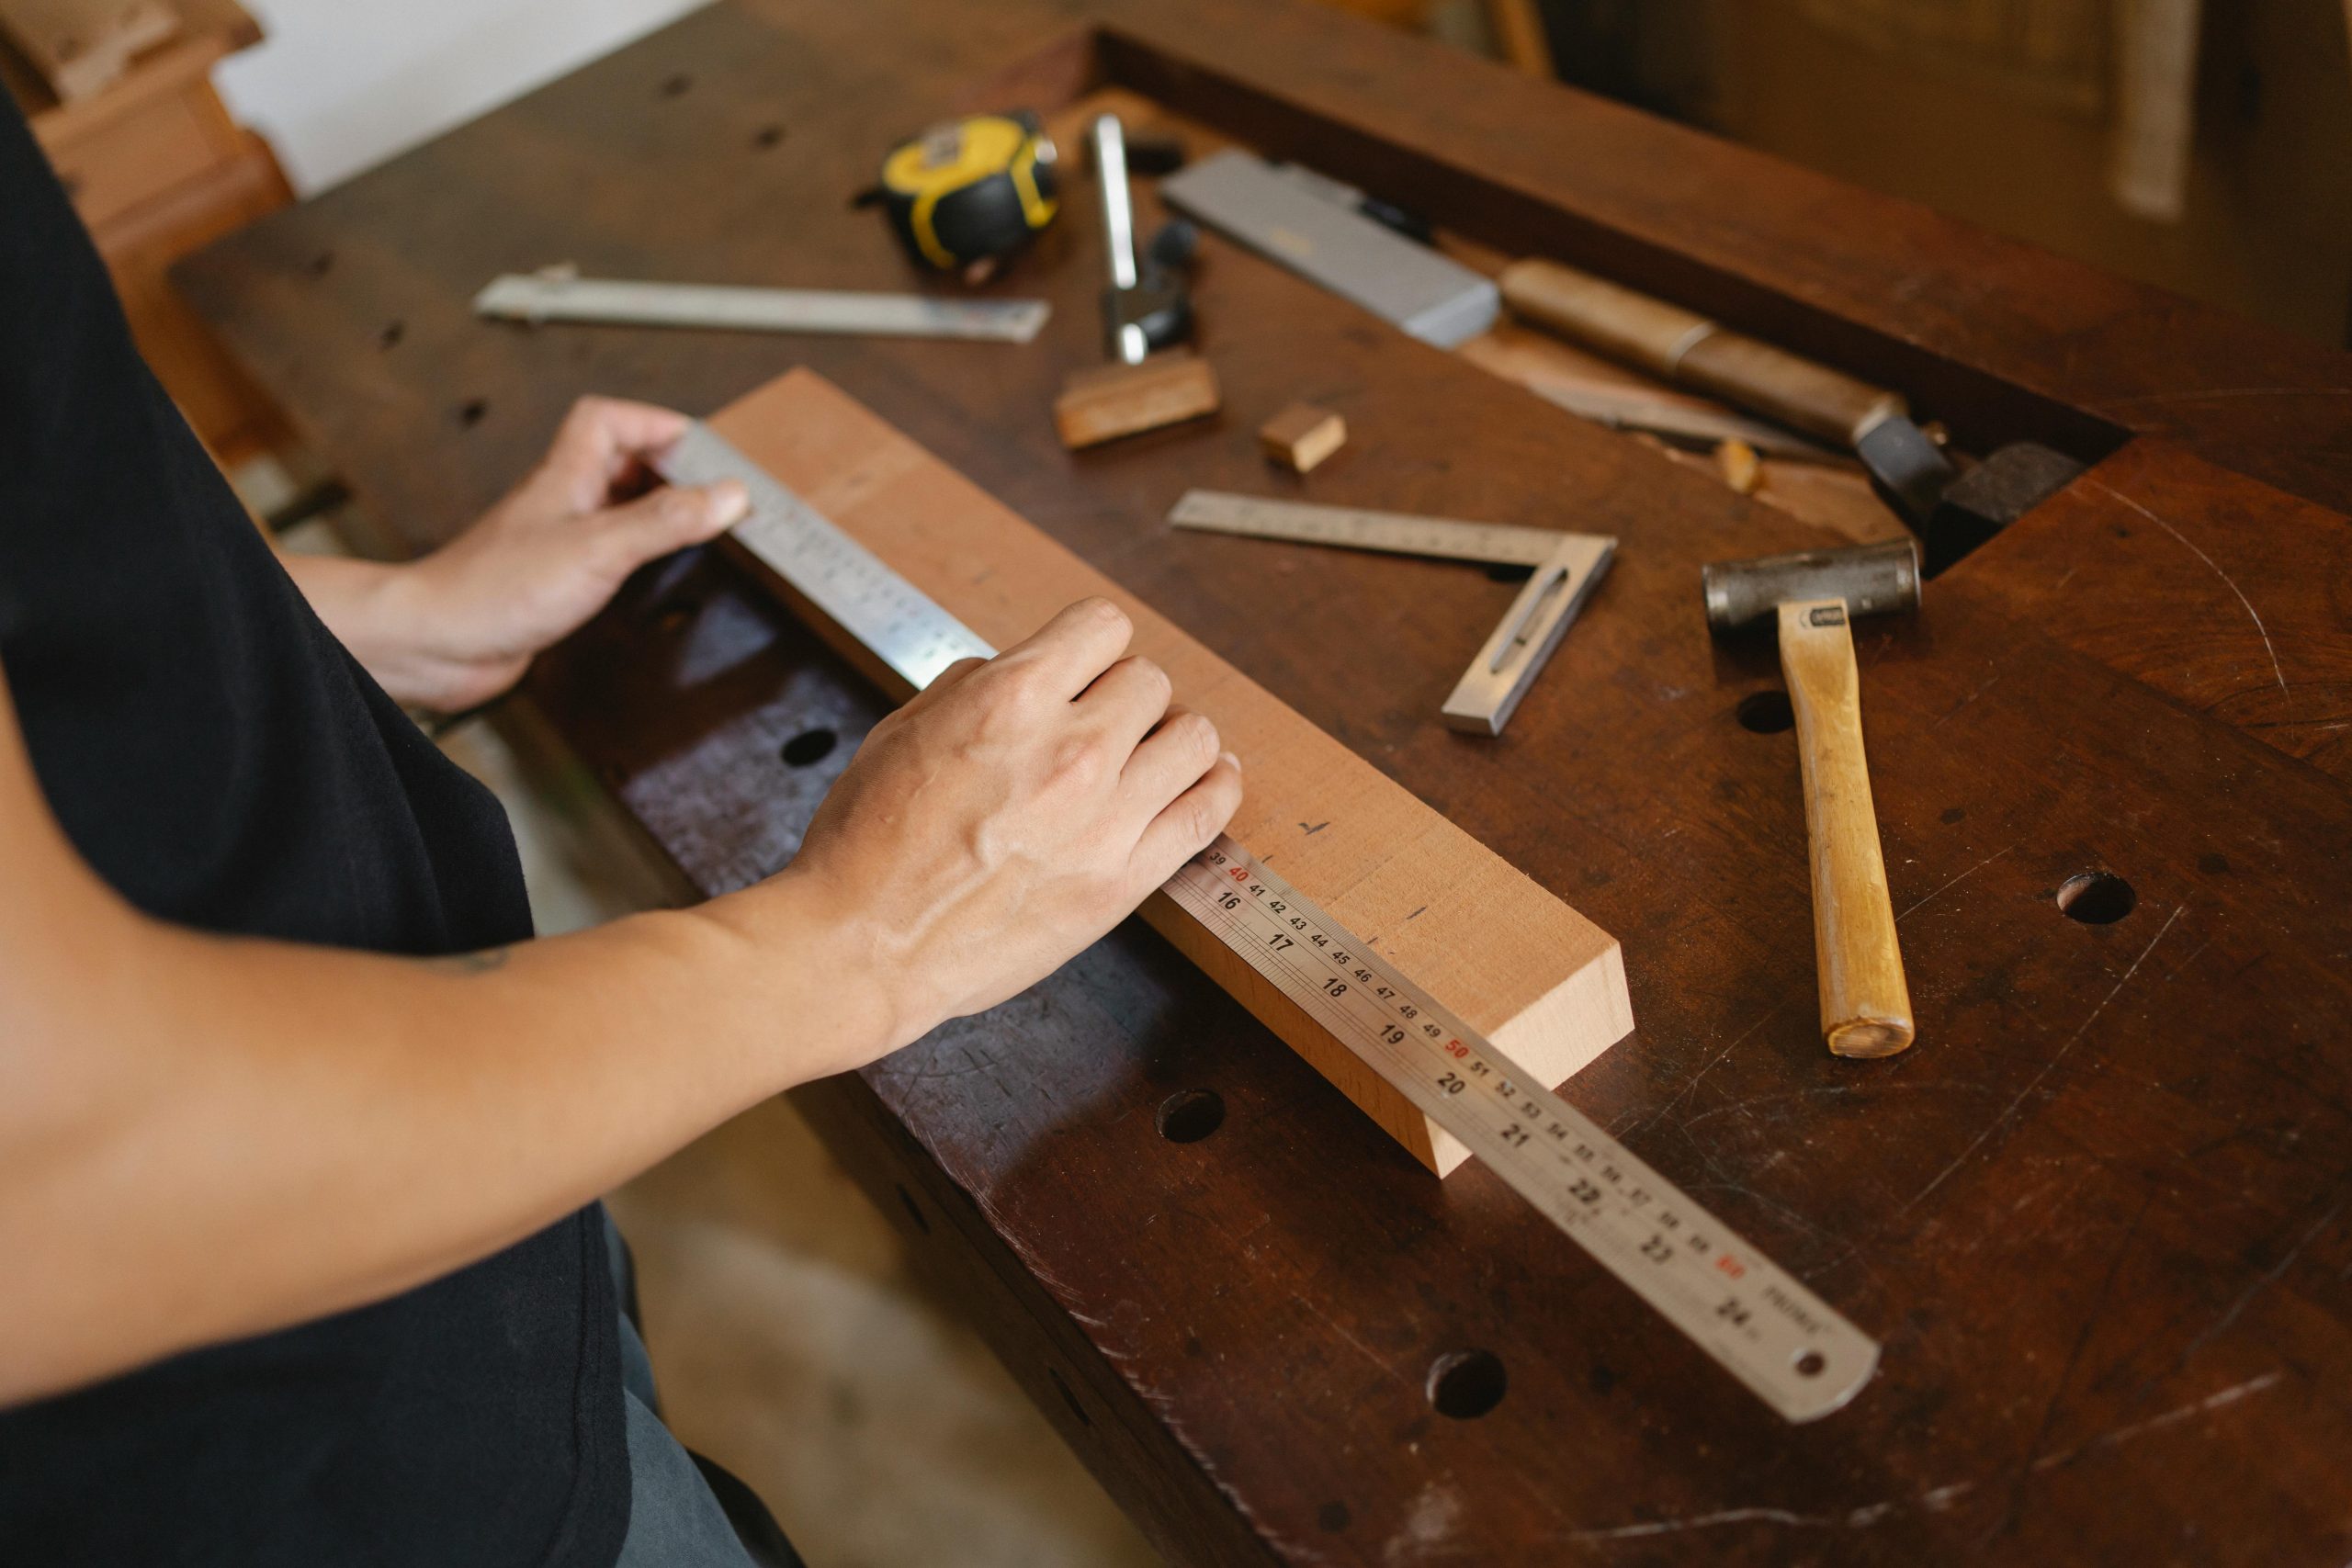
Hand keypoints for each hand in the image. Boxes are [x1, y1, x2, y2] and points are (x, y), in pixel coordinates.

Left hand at [384, 397, 746, 709]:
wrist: (437, 641)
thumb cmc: (493, 590)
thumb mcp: (598, 548)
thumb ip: (665, 521)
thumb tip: (726, 495)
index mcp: (566, 475)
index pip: (607, 419)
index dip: (654, 421)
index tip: (699, 445)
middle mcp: (559, 500)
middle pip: (616, 459)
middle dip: (664, 466)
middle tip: (705, 486)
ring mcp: (554, 539)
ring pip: (610, 504)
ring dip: (649, 508)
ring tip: (689, 524)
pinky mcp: (551, 578)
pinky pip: (601, 548)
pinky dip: (632, 550)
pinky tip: (646, 570)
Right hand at [775, 598, 1244, 1059]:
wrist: (865, 946)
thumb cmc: (868, 843)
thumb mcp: (903, 730)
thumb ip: (973, 687)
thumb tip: (1021, 671)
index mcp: (1010, 699)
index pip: (1103, 626)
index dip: (1091, 646)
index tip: (1084, 670)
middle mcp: (1070, 748)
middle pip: (1149, 681)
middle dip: (1123, 696)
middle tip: (1102, 727)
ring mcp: (1105, 816)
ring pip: (1195, 737)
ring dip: (1174, 737)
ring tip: (1154, 754)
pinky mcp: (1124, 878)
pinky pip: (1207, 812)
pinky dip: (1215, 787)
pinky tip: (1207, 781)